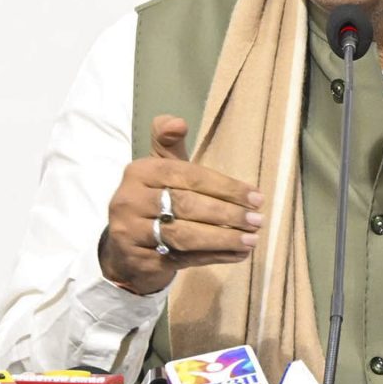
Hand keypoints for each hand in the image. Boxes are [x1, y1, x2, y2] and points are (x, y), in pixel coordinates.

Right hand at [97, 115, 264, 294]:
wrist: (126, 251)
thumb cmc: (153, 203)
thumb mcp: (160, 171)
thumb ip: (169, 144)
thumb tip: (177, 121)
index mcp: (139, 172)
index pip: (188, 176)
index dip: (224, 187)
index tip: (255, 197)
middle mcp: (129, 200)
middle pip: (187, 205)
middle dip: (227, 214)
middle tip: (257, 221)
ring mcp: (131, 233)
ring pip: (185, 235)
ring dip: (223, 238)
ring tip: (251, 240)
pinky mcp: (139, 262)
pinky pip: (183, 259)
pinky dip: (214, 257)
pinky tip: (236, 254)